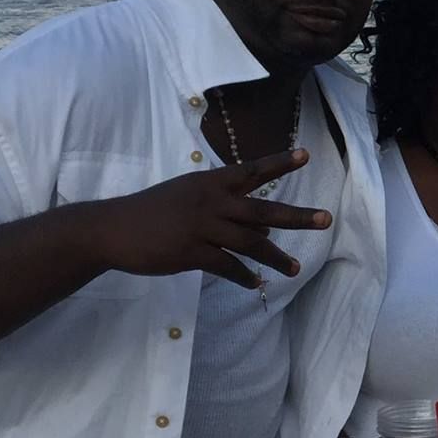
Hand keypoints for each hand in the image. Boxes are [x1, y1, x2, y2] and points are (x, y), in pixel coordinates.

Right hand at [90, 151, 330, 289]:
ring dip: (275, 257)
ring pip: (250, 242)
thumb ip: (226, 209)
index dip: (279, 163)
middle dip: (297, 216)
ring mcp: (202, 227)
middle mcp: (211, 201)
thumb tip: (263, 229)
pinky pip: (226, 266)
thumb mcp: (188, 197)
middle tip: (325, 219)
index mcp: (210, 183)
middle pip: (263, 209)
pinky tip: (255, 283)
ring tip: (295, 268)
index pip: (252, 170)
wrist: (112, 228)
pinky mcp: (191, 252)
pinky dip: (243, 276)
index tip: (306, 155)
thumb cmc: (152, 211)